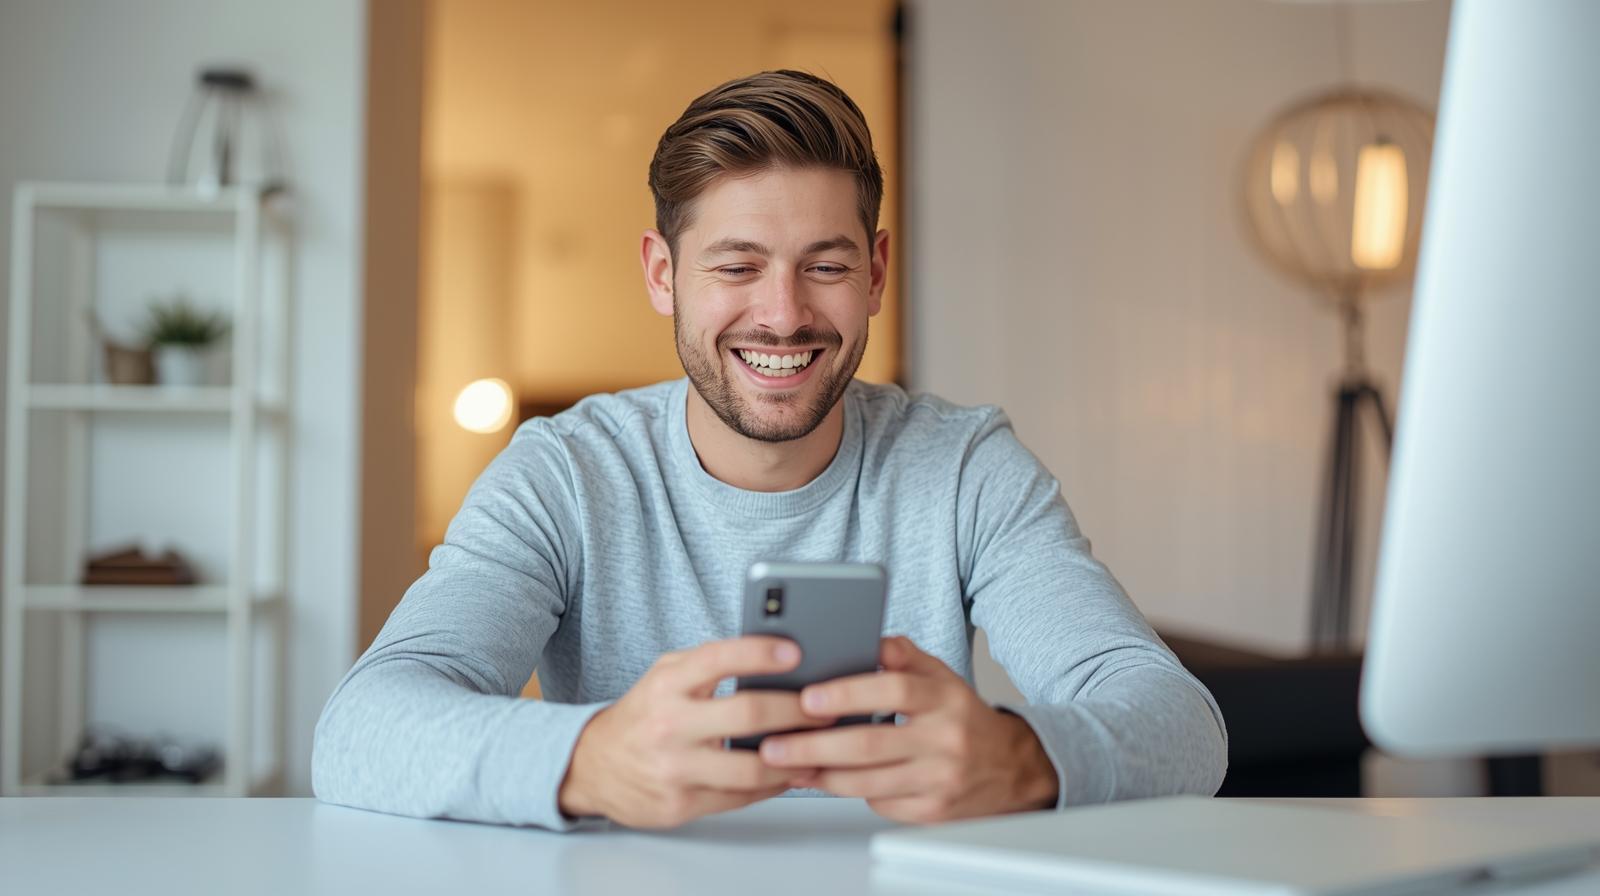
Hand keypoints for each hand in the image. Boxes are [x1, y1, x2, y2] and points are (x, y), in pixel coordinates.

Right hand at [557, 636, 827, 828]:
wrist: (592, 766)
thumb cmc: (644, 714)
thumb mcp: (666, 675)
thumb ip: (710, 664)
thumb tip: (774, 654)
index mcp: (668, 683)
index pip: (718, 658)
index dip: (759, 652)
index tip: (795, 650)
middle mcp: (669, 724)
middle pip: (747, 714)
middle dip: (797, 710)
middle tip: (826, 707)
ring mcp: (675, 768)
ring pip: (752, 768)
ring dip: (795, 758)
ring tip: (819, 746)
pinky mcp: (681, 803)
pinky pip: (742, 798)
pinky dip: (774, 785)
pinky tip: (792, 772)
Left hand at [759, 636, 1058, 823]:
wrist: (1012, 767)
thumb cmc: (961, 716)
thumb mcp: (940, 676)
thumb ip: (903, 654)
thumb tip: (865, 636)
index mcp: (944, 698)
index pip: (893, 690)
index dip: (848, 693)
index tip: (808, 698)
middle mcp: (945, 740)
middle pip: (870, 744)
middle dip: (814, 746)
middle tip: (775, 742)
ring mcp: (940, 780)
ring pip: (867, 781)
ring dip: (820, 774)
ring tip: (785, 762)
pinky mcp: (933, 811)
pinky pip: (879, 802)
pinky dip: (848, 791)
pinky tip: (822, 779)